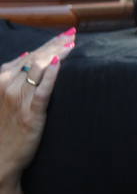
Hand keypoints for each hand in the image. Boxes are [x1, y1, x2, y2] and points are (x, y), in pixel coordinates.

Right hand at [0, 29, 75, 186]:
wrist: (0, 158)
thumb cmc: (3, 126)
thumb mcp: (1, 97)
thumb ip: (11, 77)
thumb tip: (25, 56)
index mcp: (0, 80)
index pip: (28, 56)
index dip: (48, 44)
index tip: (64, 35)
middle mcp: (7, 86)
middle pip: (36, 59)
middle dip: (55, 44)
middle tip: (73, 35)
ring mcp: (18, 100)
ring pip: (40, 70)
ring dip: (57, 55)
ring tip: (73, 45)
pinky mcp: (30, 114)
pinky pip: (42, 91)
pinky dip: (51, 76)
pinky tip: (61, 63)